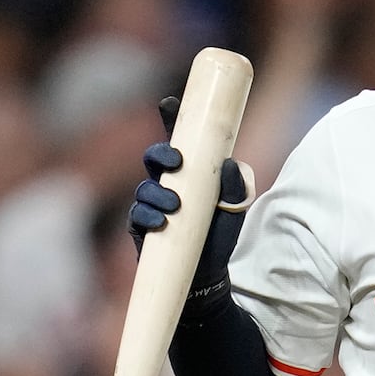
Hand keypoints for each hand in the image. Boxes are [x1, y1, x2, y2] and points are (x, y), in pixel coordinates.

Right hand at [127, 98, 250, 288]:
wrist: (208, 272)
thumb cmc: (220, 233)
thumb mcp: (237, 206)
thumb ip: (237, 183)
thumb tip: (231, 163)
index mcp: (188, 171)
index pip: (178, 140)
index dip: (171, 118)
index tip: (169, 103)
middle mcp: (167, 182)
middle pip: (154, 158)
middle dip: (161, 154)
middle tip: (176, 161)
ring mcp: (151, 204)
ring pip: (145, 188)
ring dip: (157, 193)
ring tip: (175, 204)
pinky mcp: (142, 227)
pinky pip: (137, 215)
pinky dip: (147, 216)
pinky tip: (159, 222)